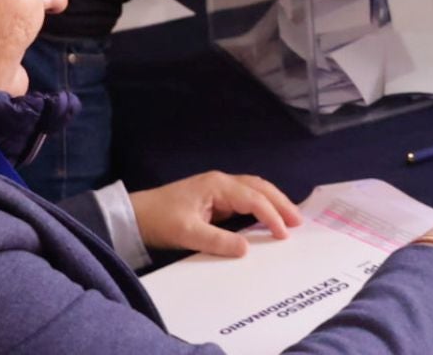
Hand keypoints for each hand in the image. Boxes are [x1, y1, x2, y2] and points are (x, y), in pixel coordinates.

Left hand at [130, 171, 302, 257]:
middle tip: (299, 222)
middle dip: (280, 202)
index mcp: (217, 185)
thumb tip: (247, 249)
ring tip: (290, 219)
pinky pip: (244, 199)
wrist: (134, 216)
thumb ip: (218, 241)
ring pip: (253, 190)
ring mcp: (217, 189)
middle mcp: (221, 182)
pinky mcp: (213, 199)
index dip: (271, 215)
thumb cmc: (159, 220)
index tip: (284, 233)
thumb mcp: (187, 233)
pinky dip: (260, 206)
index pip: (253, 198)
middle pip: (259, 187)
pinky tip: (266, 217)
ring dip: (272, 202)